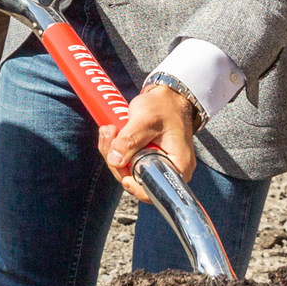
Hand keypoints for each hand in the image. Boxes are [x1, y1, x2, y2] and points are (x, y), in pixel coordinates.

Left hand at [100, 83, 198, 197]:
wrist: (168, 95)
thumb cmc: (164, 106)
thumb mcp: (146, 119)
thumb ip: (130, 140)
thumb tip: (114, 160)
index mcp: (177, 166)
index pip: (153, 190)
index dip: (133, 184)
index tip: (120, 168)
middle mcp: (169, 169)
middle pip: (135, 179)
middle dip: (116, 160)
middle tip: (109, 133)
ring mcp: (156, 163)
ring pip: (127, 169)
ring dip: (112, 151)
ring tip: (110, 128)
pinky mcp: (146, 156)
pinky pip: (126, 160)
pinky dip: (116, 148)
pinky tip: (112, 131)